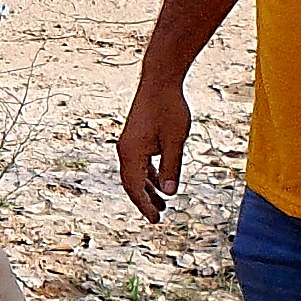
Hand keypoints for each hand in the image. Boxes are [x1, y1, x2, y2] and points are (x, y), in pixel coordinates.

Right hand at [116, 79, 191, 222]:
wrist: (160, 81)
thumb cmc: (168, 108)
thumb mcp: (174, 140)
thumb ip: (171, 167)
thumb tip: (170, 192)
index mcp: (131, 152)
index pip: (134, 187)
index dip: (144, 205)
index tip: (155, 219)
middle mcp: (125, 150)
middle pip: (131, 183)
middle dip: (144, 201)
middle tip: (158, 217)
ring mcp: (129, 144)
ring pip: (135, 174)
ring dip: (147, 189)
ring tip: (162, 203)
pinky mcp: (136, 138)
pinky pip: (139, 163)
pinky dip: (149, 175)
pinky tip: (160, 183)